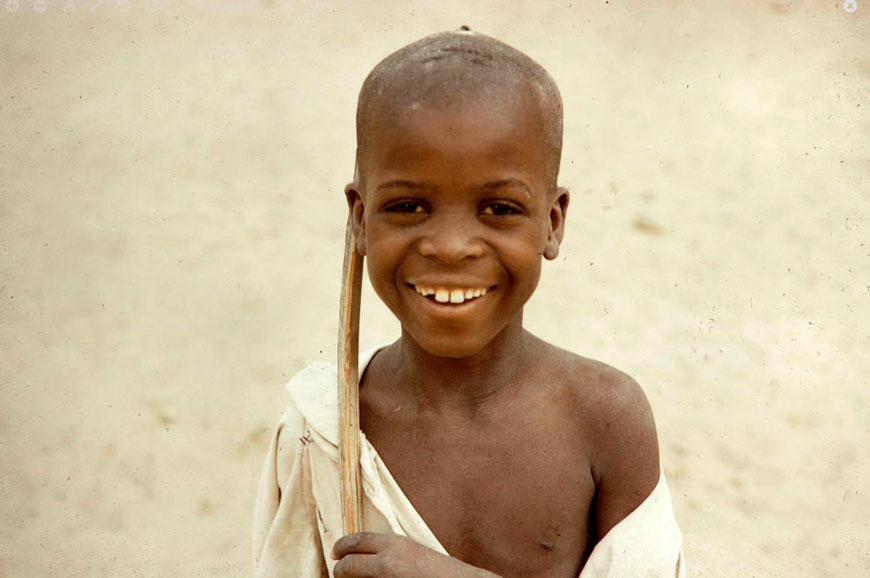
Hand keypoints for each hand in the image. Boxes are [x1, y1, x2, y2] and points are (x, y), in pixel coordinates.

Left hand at [332, 532, 500, 577]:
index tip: (336, 552)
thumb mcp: (414, 553)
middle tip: (338, 572)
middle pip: (348, 565)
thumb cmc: (440, 571)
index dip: (342, 546)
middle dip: (340, 570)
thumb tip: (368, 558)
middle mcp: (388, 561)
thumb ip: (391, 553)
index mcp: (394, 544)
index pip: (357, 540)